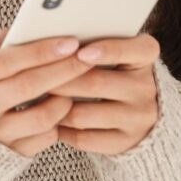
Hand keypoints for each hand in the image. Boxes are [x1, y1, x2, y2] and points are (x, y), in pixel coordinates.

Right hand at [0, 28, 96, 156]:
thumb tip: (33, 26)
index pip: (5, 61)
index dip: (39, 52)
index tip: (69, 42)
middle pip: (28, 86)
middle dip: (63, 70)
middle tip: (87, 57)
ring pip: (41, 117)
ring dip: (64, 99)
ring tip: (73, 85)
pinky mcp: (6, 153)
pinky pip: (42, 139)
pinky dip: (57, 123)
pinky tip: (60, 107)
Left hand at [46, 32, 160, 154]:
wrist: (133, 108)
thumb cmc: (108, 65)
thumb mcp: (108, 47)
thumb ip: (87, 39)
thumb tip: (49, 38)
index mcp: (145, 55)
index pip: (135, 49)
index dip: (108, 50)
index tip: (80, 51)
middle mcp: (148, 87)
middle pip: (96, 83)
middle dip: (60, 79)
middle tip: (32, 75)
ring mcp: (139, 118)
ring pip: (83, 114)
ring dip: (55, 106)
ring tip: (35, 97)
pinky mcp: (126, 142)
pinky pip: (84, 138)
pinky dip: (62, 129)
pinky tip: (50, 119)